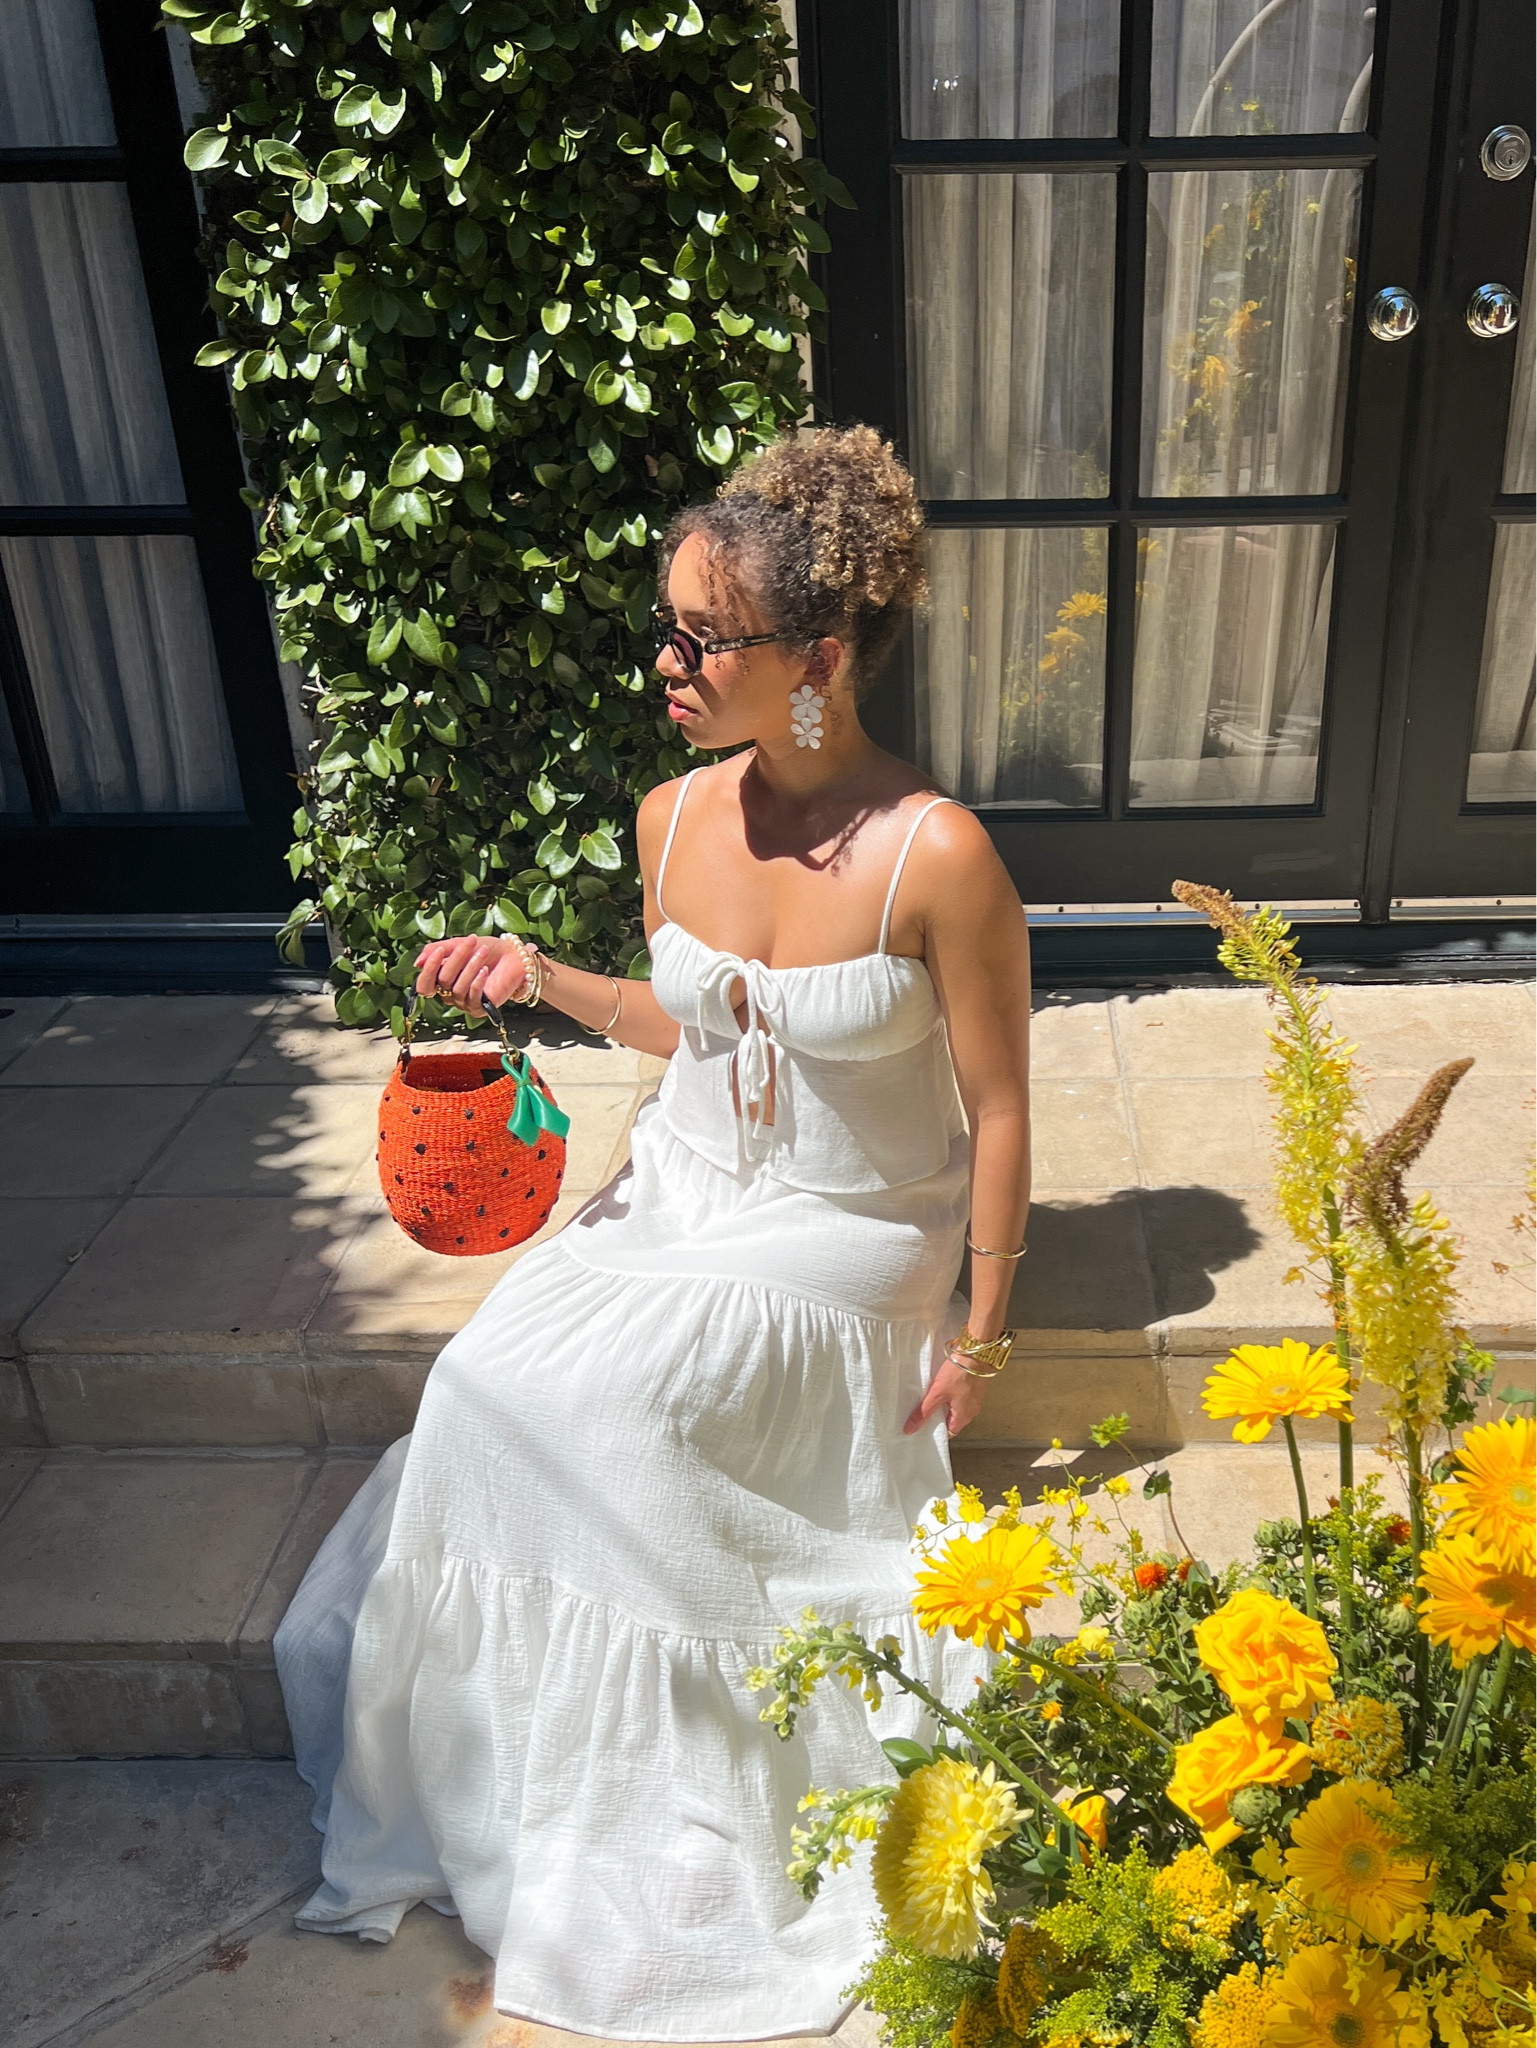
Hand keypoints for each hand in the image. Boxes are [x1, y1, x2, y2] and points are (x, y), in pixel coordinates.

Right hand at [414, 935, 530, 1017]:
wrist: (514, 956)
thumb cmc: (487, 949)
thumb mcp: (460, 944)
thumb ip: (438, 951)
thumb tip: (417, 963)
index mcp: (441, 979)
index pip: (424, 984)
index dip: (429, 969)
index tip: (440, 951)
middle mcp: (449, 993)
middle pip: (442, 981)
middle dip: (456, 959)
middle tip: (471, 942)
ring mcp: (463, 1002)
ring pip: (457, 989)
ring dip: (471, 967)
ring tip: (484, 952)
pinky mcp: (479, 1008)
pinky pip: (472, 998)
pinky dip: (477, 982)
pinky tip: (485, 970)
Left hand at [903, 1350, 989, 1438]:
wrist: (975, 1352)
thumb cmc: (960, 1372)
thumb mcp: (937, 1393)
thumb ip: (924, 1412)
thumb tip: (911, 1428)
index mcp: (964, 1417)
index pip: (949, 1432)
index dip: (936, 1431)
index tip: (924, 1428)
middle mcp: (972, 1410)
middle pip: (952, 1420)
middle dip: (938, 1417)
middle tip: (924, 1412)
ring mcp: (975, 1398)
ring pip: (956, 1407)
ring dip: (945, 1404)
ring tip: (932, 1397)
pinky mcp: (974, 1386)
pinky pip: (961, 1396)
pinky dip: (951, 1394)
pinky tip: (943, 1386)